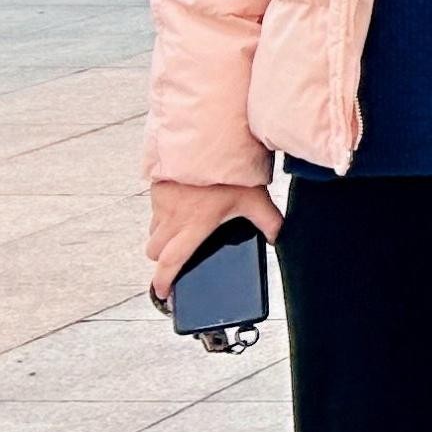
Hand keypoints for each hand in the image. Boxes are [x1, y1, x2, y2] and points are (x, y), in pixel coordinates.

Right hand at [145, 180, 276, 304]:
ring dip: (163, 237)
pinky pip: (155, 210)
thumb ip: (269, 221)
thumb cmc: (231, 170)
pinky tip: (183, 208)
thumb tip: (278, 238)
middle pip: (155, 251)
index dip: (164, 282)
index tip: (163, 293)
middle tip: (179, 259)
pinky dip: (164, 215)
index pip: (171, 262)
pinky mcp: (157, 188)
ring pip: (153, 231)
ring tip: (183, 233)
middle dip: (163, 259)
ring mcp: (161, 203)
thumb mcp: (255, 198)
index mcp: (194, 226)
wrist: (208, 138)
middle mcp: (172, 218)